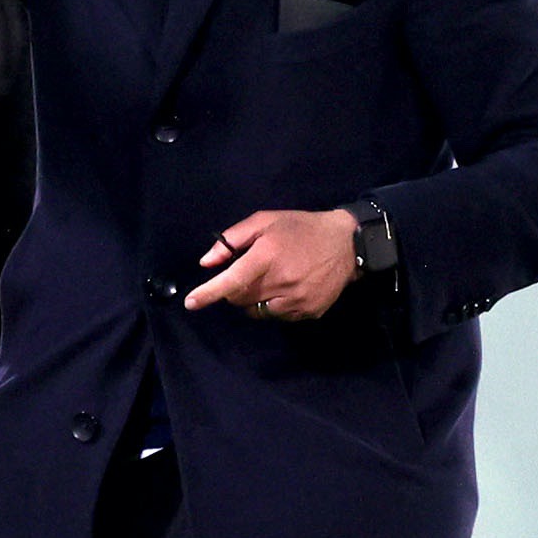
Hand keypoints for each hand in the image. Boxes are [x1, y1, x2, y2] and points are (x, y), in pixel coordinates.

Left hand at [187, 210, 360, 321]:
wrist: (347, 243)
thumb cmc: (301, 228)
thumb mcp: (266, 221)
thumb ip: (233, 239)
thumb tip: (207, 262)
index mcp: (267, 256)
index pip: (231, 281)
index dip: (208, 293)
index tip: (190, 303)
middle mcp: (280, 282)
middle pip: (240, 299)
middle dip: (235, 289)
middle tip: (249, 273)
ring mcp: (296, 300)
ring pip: (257, 311)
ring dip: (254, 299)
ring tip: (271, 280)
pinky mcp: (308, 312)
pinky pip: (278, 316)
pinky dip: (274, 306)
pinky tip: (288, 288)